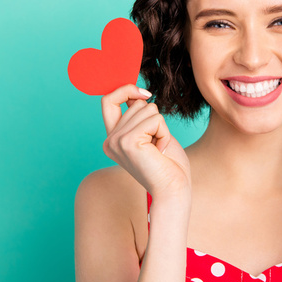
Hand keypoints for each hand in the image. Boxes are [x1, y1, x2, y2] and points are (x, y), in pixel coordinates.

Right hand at [101, 83, 190, 198]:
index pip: (108, 100)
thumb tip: (137, 93)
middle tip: (157, 145)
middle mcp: (110, 140)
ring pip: (147, 109)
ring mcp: (116, 141)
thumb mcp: (152, 133)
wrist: (173, 190)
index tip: (144, 94)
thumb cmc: (168, 165)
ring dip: (162, 127)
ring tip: (159, 149)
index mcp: (113, 139)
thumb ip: (140, 116)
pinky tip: (161, 151)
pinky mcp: (128, 142)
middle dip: (155, 119)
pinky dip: (165, 133)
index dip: (125, 90)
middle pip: (136, 104)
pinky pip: (155, 120)